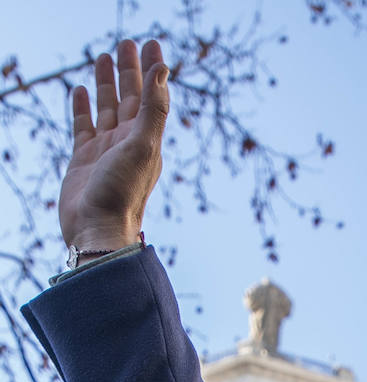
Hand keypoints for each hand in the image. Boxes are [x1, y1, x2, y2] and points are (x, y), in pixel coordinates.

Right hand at [58, 37, 168, 250]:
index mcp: (147, 139)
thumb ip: (154, 109)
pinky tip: (80, 90)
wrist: (98, 229)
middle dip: (128, 70)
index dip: (151, 69)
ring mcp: (105, 150)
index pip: (151, 96)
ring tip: (102, 58)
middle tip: (126, 42)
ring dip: (105, 84)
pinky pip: (84, 125)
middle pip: (129, 97)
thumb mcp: (143, 146)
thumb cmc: (123, 192)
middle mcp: (128, 142)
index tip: (151, 43)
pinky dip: (83, 107)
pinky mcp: (83, 159)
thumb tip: (163, 71)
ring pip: (106, 108)